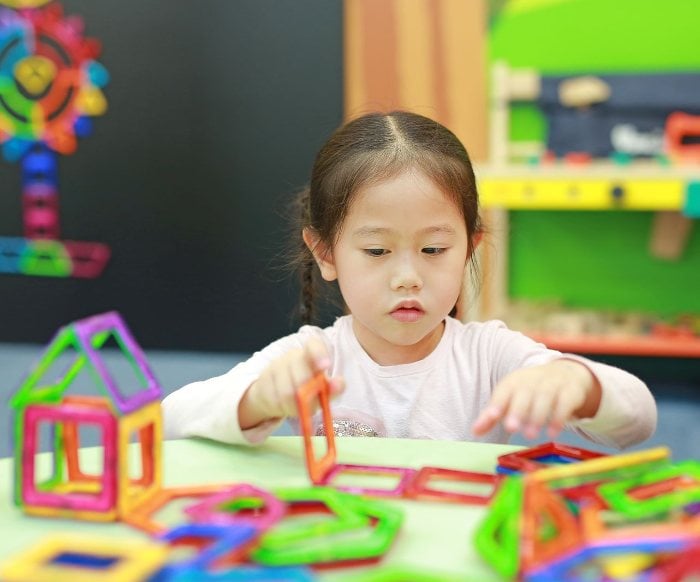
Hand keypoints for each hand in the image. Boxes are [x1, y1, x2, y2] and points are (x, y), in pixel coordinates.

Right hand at [238, 337, 344, 429]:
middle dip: (308, 392)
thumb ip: (333, 386)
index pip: (313, 345)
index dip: (319, 354)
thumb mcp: (321, 388)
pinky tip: (285, 407)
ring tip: (298, 409)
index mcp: (309, 353)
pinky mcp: (262, 382)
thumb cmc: (305, 388)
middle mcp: (292, 356)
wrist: (273, 394)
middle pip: (300, 373)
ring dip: (295, 406)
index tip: (326, 366)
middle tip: (312, 405)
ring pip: (286, 391)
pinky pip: (275, 400)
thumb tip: (339, 384)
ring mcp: (275, 367)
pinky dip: (283, 409)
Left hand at [472, 359, 600, 439]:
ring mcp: (553, 384)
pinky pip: (565, 402)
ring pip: (545, 397)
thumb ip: (492, 416)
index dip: (497, 403)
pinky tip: (552, 432)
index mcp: (514, 382)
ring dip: (537, 415)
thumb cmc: (530, 391)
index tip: (491, 416)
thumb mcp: (510, 399)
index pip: (504, 391)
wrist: (564, 373)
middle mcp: (533, 380)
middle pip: (524, 393)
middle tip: (511, 428)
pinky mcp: (570, 391)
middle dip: (518, 410)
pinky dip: (559, 417)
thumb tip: (474, 431)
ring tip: (529, 435)